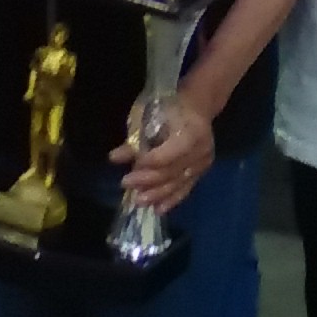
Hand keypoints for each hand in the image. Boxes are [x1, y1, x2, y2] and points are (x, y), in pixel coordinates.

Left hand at [110, 92, 215, 214]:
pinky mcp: (202, 172)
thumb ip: (135, 142)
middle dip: (147, 181)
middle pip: (171, 172)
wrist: (198, 108)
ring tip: (139, 202)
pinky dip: (171, 200)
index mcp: (191, 134)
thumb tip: (114, 158)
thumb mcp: (152, 119)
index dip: (146, 165)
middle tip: (126, 184)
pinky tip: (158, 209)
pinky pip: (186, 189)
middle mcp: (201, 151)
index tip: (128, 171)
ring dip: (157, 194)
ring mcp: (203, 163)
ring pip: (178, 183)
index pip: (166, 157)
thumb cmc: (171, 109)